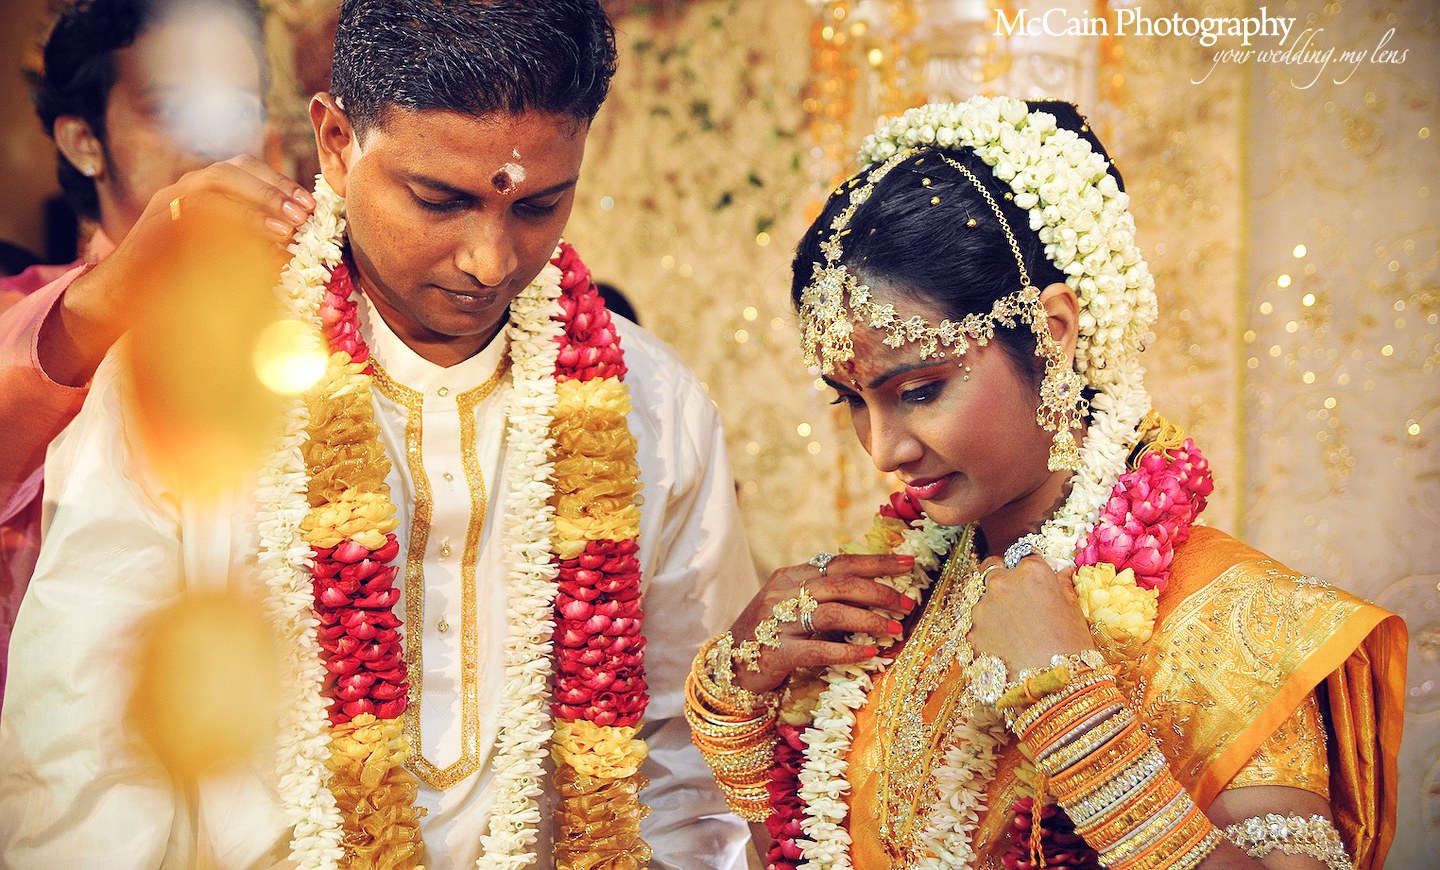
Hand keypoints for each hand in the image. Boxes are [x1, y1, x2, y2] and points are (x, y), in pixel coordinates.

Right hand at [43, 155, 315, 386]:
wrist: (121, 298)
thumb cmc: (178, 279)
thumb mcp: (223, 254)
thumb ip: (251, 240)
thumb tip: (296, 240)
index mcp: (200, 190)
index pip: (243, 168)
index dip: (278, 181)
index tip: (310, 203)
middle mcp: (181, 190)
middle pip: (229, 170)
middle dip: (271, 189)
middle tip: (304, 214)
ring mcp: (165, 205)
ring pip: (212, 185)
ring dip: (254, 205)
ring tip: (288, 231)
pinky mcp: (154, 226)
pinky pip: (193, 216)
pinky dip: (228, 228)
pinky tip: (253, 246)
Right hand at [728, 553, 917, 694]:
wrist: (729, 666)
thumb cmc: (772, 636)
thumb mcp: (795, 607)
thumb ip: (825, 596)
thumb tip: (876, 592)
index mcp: (791, 576)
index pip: (840, 562)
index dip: (876, 562)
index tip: (908, 563)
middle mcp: (783, 593)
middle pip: (840, 584)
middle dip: (880, 592)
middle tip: (907, 603)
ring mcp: (777, 621)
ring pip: (832, 613)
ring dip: (869, 620)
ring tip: (895, 629)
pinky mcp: (775, 651)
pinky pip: (817, 649)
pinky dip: (847, 651)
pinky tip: (870, 654)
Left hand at [967, 554, 1094, 678]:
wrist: (1053, 688)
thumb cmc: (1072, 648)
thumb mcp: (1073, 610)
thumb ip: (1061, 585)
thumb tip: (1062, 572)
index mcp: (1031, 572)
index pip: (1022, 555)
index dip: (1026, 568)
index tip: (1030, 580)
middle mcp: (1001, 583)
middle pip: (990, 568)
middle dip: (1000, 578)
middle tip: (1013, 599)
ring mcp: (981, 608)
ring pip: (978, 596)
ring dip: (990, 605)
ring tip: (1010, 630)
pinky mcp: (970, 633)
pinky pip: (974, 624)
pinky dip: (984, 630)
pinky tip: (1002, 646)